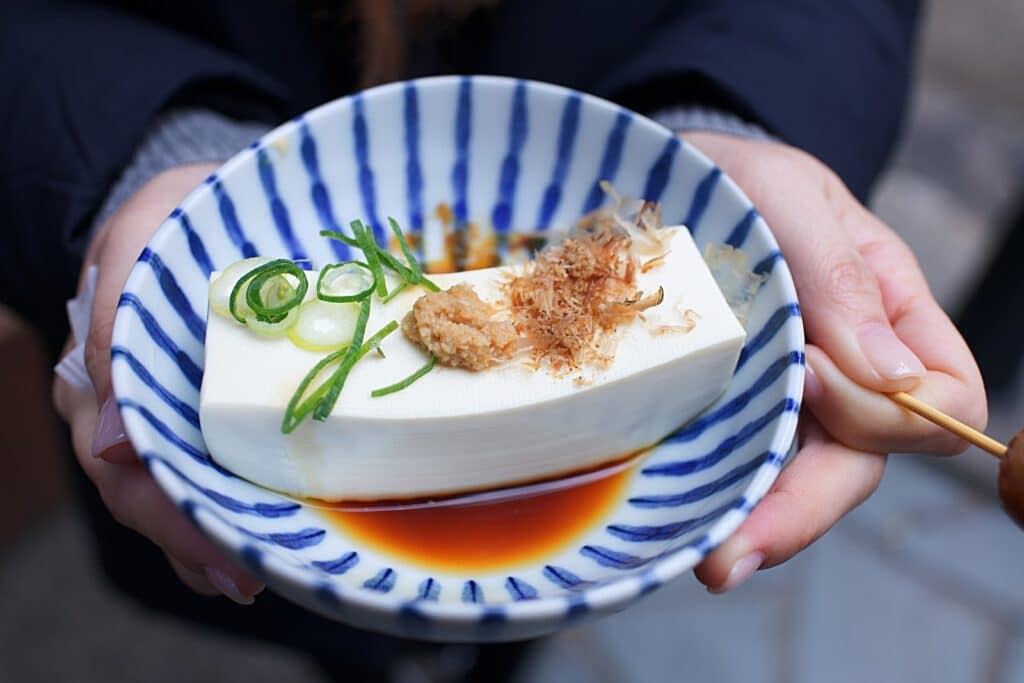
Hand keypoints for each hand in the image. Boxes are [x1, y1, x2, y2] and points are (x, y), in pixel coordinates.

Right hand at [53, 162, 264, 603]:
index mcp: (101, 369)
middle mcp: (124, 401)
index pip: (121, 461)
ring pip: (178, 486)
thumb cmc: (172, 214)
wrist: (204, 202)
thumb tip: (113, 445)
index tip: (216, 547)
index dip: (165, 512)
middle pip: (149, 490)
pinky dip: (233, 500)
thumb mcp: (140, 238)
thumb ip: (116, 322)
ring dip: (214, 534)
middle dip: (195, 539)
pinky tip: (262, 532)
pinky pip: (211, 461)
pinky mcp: (206, 401)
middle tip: (246, 580)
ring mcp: (164, 405)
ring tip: (256, 574)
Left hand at [681, 132, 985, 591]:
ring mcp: (788, 396)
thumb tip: (892, 375)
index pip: (946, 401)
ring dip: (760, 526)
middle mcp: (849, 372)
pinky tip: (684, 523)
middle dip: (806, 511)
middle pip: (862, 464)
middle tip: (737, 549)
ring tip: (709, 560)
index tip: (810, 371)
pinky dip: (721, 499)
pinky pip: (741, 466)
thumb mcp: (791, 199)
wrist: (674, 181)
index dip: (887, 410)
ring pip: (800, 483)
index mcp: (891, 316)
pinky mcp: (730, 407)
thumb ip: (842, 277)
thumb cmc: (745, 178)